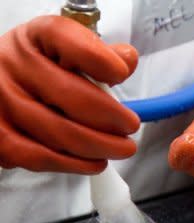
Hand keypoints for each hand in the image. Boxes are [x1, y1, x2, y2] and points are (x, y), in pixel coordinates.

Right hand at [0, 15, 139, 173]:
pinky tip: (95, 163)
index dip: (100, 60)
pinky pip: (41, 156)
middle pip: (71, 96)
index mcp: (37, 36)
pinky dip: (75, 164)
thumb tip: (127, 59)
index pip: (68, 40)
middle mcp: (14, 64)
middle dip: (111, 117)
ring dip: (100, 146)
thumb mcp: (68, 50)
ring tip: (121, 148)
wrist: (1, 84)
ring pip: (60, 133)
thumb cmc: (43, 68)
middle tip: (131, 127)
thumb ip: (100, 54)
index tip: (121, 75)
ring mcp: (2, 100)